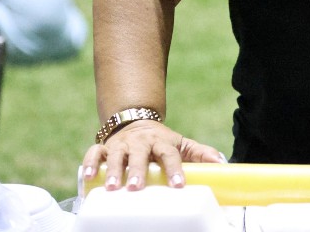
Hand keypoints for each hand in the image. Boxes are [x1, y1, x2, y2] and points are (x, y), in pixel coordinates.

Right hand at [80, 120, 225, 191]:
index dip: (175, 169)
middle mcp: (140, 143)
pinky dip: (88, 163)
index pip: (170, 155)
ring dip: (112, 170)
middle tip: (136, 187)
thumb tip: (223, 163)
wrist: (135, 122)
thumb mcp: (182, 144)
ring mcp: (120, 144)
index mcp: (161, 143)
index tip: (178, 185)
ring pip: (114, 155)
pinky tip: (86, 177)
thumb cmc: (161, 142)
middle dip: (138, 171)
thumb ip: (200, 153)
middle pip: (139, 155)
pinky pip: (93, 153)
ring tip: (112, 187)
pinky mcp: (103, 147)